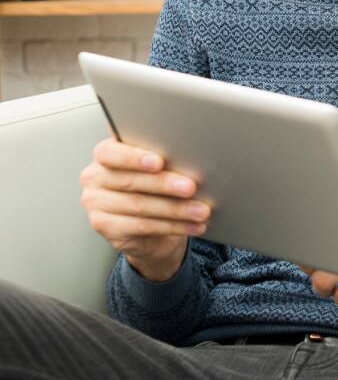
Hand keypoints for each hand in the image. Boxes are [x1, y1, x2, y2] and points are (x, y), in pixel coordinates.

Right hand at [80, 138, 207, 281]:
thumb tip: (190, 158)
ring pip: (139, 205)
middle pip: (131, 180)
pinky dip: (172, 226)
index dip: (134, 158)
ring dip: (176, 209)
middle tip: (192, 187)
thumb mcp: (157, 169)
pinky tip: (192, 225)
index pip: (110, 152)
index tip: (159, 162)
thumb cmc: (154, 188)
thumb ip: (163, 159)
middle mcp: (95, 176)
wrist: (148, 227)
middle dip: (166, 184)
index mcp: (106, 154)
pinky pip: (141, 226)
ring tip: (200, 211)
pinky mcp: (103, 226)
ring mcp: (95, 203)